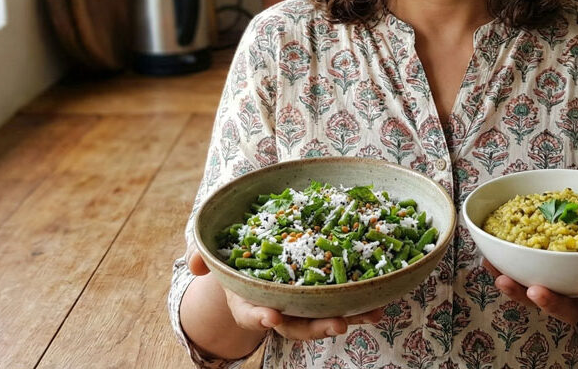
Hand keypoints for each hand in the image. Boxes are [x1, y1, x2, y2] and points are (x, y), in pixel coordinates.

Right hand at [187, 251, 383, 341]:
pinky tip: (383, 300)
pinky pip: (343, 301)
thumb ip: (202, 253)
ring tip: (371, 314)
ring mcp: (303, 304)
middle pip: (297, 324)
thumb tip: (193, 262)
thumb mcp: (213, 250)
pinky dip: (362, 302)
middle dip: (318, 326)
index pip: (252, 313)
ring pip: (325, 316)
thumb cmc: (232, 254)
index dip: (260, 316)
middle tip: (338, 324)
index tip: (270, 316)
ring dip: (349, 317)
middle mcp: (278, 307)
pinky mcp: (323, 294)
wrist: (254, 253)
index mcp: (248, 299)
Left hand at [483, 206, 577, 324]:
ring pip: (539, 298)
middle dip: (551, 302)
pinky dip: (503, 271)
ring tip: (501, 277)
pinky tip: (487, 258)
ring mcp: (560, 293)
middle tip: (536, 291)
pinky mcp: (537, 282)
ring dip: (519, 291)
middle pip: (568, 308)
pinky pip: (519, 282)